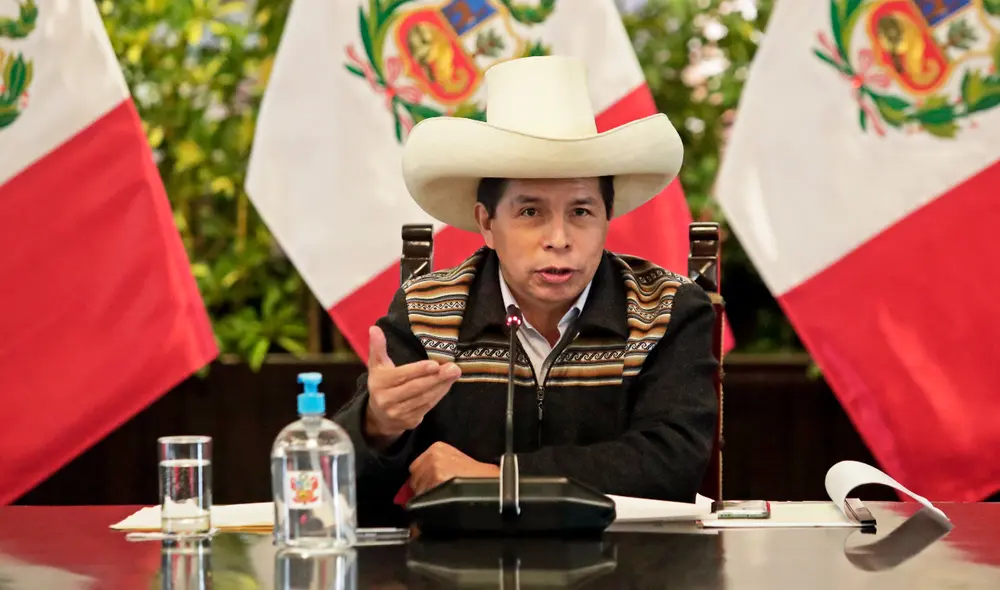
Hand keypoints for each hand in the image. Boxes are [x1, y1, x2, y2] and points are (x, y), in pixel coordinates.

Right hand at [364, 326, 460, 448]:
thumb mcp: (377, 365)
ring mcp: (399, 413)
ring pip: (424, 398)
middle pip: (416, 388)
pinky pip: (428, 407)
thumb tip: (374, 328)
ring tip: (454, 374)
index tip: (435, 364)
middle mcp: (387, 400)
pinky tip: (448, 385)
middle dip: (436, 378)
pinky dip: (439, 395)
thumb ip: (377, 347)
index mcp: (380, 383)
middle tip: (454, 368)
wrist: (378, 416)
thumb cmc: (382, 383)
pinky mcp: (410, 422)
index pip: (401, 376)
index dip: (418, 371)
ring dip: (441, 386)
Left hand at [408, 442, 500, 494]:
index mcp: (437, 447)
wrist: (492, 482)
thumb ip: (436, 466)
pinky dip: (428, 504)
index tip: (427, 486)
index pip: (415, 467)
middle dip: (422, 489)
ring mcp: (435, 468)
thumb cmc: (478, 475)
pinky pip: (424, 498)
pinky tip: (442, 503)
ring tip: (442, 499)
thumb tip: (418, 481)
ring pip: (418, 490)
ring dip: (425, 497)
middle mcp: (434, 455)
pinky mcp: (438, 481)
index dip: (421, 480)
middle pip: (414, 479)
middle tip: (436, 495)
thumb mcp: (455, 461)